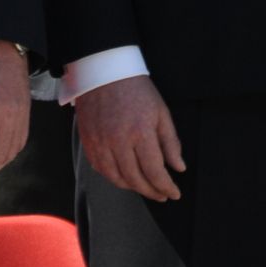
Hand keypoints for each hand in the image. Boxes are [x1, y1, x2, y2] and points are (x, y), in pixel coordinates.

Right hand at [75, 75, 184, 201]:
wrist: (103, 72)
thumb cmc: (135, 89)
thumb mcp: (161, 112)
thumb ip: (170, 142)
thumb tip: (178, 167)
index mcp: (140, 132)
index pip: (155, 171)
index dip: (166, 187)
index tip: (174, 193)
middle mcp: (118, 140)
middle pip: (135, 178)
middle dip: (151, 191)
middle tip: (161, 194)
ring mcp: (99, 140)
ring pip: (114, 176)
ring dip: (131, 187)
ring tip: (143, 187)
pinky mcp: (87, 139)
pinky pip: (98, 166)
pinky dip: (111, 176)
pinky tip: (122, 176)